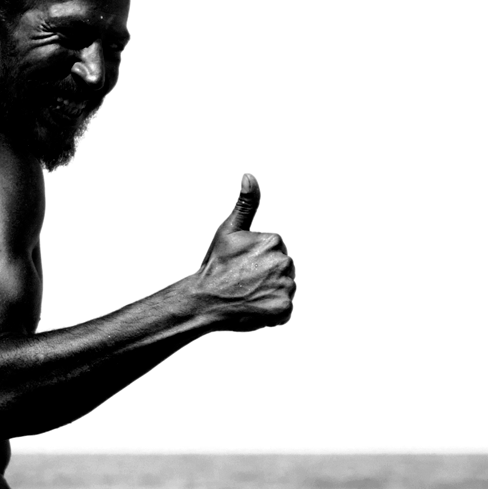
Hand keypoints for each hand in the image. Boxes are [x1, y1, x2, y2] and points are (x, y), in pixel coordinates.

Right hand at [194, 174, 294, 330]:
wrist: (202, 300)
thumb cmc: (215, 265)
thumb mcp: (228, 230)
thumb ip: (246, 203)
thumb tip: (249, 175)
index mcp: (274, 240)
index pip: (276, 252)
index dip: (257, 261)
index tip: (241, 266)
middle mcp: (284, 262)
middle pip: (283, 271)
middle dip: (266, 277)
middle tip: (242, 282)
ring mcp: (285, 286)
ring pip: (284, 289)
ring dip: (269, 294)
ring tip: (246, 295)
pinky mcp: (283, 308)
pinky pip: (284, 310)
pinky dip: (271, 313)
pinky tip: (253, 308)